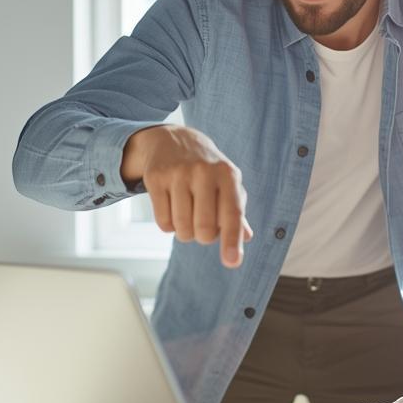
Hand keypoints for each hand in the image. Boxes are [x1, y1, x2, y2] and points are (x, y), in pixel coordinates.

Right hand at [121, 125, 251, 267]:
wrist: (174, 140)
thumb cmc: (208, 170)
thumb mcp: (227, 184)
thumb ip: (236, 212)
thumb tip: (247, 237)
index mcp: (227, 174)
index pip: (232, 214)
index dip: (232, 240)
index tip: (232, 262)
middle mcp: (203, 171)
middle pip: (204, 228)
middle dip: (204, 237)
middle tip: (202, 226)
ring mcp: (178, 173)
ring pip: (182, 228)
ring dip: (185, 233)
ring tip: (187, 215)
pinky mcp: (155, 178)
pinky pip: (163, 223)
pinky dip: (169, 226)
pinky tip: (172, 209)